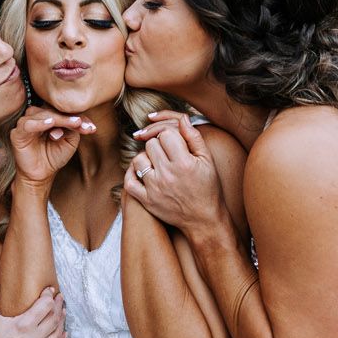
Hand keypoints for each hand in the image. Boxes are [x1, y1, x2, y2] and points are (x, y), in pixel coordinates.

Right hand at [0, 269, 66, 337]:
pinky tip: (61, 332)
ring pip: (58, 333)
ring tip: (61, 312)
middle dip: (59, 305)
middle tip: (59, 298)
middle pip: (55, 318)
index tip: (49, 290)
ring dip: (61, 321)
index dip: (49, 295)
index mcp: (22, 325)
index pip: (45, 305)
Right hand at [10, 106, 94, 187]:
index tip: (91, 128)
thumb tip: (77, 120)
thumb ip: (73, 130)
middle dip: (69, 118)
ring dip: (58, 118)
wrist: (41, 176)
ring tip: (71, 123)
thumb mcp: (69, 142)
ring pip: (42, 114)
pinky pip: (27, 124)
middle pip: (53, 111)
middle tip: (81, 124)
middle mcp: (37, 117)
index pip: (64, 112)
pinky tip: (50, 124)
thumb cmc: (54, 157)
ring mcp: (26, 124)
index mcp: (49, 117)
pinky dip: (39, 123)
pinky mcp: (17, 133)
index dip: (78, 117)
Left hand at [124, 113, 227, 237]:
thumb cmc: (208, 188)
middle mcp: (167, 175)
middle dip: (158, 145)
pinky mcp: (146, 201)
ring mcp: (154, 189)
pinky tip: (142, 171)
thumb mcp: (207, 160)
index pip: (165, 134)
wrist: (204, 220)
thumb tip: (182, 118)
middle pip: (150, 144)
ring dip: (146, 158)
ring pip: (138, 159)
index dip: (169, 135)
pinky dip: (132, 174)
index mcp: (183, 163)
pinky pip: (129, 181)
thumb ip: (194, 137)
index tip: (174, 143)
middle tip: (167, 153)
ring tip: (157, 163)